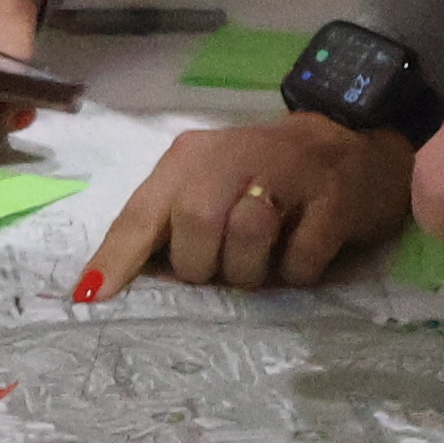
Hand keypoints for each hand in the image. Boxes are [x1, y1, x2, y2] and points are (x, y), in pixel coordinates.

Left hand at [80, 116, 417, 295]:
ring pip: (246, 236)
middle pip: (194, 226)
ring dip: (251, 269)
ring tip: (263, 259)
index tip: (91, 299)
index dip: (116, 258)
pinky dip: (297, 273)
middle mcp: (233, 155)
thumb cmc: (262, 179)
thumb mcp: (206, 187)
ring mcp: (288, 172)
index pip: (142, 212)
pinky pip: (299, 261)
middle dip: (203, 265)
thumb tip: (116, 289)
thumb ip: (166, 227)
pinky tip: (303, 253)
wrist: (352, 143)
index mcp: (189, 158)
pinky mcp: (334, 198)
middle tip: (223, 267)